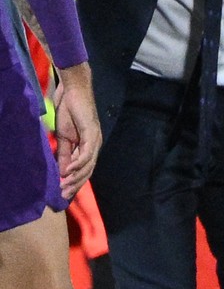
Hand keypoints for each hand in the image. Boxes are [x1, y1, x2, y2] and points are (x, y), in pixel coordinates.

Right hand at [51, 63, 100, 198]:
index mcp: (88, 147)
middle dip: (76, 184)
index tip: (64, 193)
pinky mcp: (92, 133)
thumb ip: (64, 154)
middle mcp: (94, 146)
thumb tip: (63, 172)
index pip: (84, 169)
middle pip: (88, 170)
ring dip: (76, 176)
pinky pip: (86, 153)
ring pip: (88, 164)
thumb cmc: (69, 113)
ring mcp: (95, 140)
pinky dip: (78, 163)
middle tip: (64, 195)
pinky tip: (69, 170)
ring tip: (65, 185)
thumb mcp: (63, 138)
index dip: (75, 182)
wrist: (73, 94)